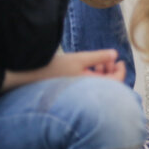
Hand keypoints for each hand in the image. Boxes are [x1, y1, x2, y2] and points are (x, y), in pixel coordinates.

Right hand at [3, 47, 127, 89]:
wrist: (28, 78)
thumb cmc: (52, 68)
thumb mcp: (78, 59)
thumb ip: (98, 57)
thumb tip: (114, 54)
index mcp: (91, 87)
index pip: (115, 83)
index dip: (120, 71)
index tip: (119, 60)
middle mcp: (86, 94)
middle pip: (107, 86)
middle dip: (111, 71)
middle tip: (110, 59)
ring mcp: (79, 94)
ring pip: (97, 86)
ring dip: (102, 73)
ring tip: (99, 62)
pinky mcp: (71, 92)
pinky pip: (88, 86)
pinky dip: (92, 76)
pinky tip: (87, 67)